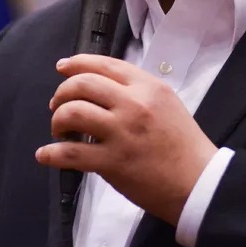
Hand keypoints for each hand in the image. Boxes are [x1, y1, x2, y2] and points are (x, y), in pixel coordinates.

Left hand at [35, 54, 217, 225]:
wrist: (200, 183)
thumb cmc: (183, 145)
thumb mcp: (166, 103)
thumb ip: (136, 90)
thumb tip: (100, 85)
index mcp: (148, 87)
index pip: (104, 64)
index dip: (76, 63)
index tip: (61, 67)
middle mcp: (133, 104)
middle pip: (82, 84)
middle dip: (61, 92)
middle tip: (57, 105)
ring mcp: (122, 133)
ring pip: (72, 112)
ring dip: (57, 119)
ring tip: (59, 130)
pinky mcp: (113, 162)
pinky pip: (70, 153)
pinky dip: (51, 153)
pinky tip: (45, 155)